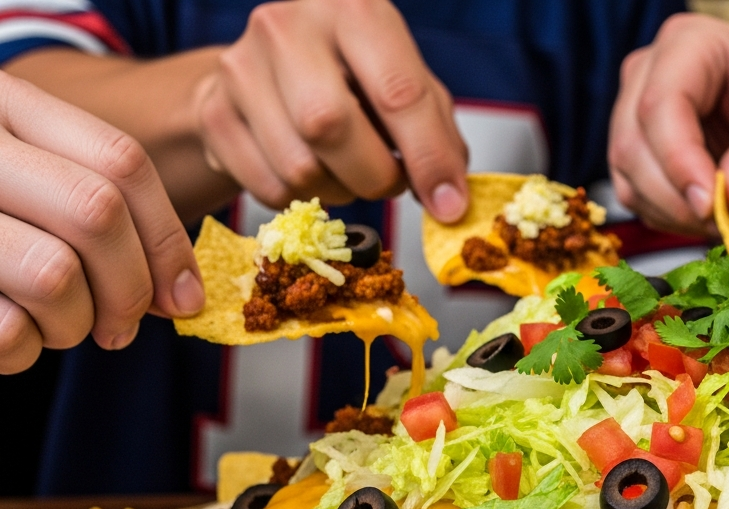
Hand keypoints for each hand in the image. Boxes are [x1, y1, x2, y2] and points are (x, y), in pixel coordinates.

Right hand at [0, 72, 199, 372]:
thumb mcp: (32, 186)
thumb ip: (100, 215)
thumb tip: (183, 293)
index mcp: (4, 104)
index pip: (119, 160)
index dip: (167, 239)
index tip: (184, 297)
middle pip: (96, 211)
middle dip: (129, 288)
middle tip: (121, 328)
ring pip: (53, 274)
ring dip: (75, 324)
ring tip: (56, 326)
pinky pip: (7, 330)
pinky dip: (25, 349)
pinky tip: (13, 336)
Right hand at [194, 0, 466, 220]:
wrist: (269, 71)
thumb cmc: (351, 77)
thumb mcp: (405, 85)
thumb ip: (436, 136)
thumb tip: (449, 202)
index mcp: (353, 9)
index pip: (398, 91)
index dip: (429, 159)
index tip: (447, 205)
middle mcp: (288, 26)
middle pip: (331, 126)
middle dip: (375, 176)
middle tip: (390, 182)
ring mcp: (241, 67)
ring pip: (299, 166)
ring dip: (339, 190)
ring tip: (348, 170)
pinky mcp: (214, 112)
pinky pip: (268, 187)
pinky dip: (303, 198)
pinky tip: (311, 170)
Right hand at [608, 13, 728, 233]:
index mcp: (691, 43)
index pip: (662, 104)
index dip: (679, 161)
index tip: (711, 205)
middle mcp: (649, 70)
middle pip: (633, 144)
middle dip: (676, 197)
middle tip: (725, 223)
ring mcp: (634, 109)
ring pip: (627, 175)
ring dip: (670, 212)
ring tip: (722, 221)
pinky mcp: (635, 148)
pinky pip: (633, 192)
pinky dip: (666, 216)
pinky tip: (705, 216)